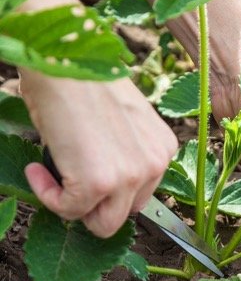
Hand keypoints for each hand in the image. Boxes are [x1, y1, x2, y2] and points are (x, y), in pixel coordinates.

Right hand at [20, 71, 176, 237]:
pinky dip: (50, 197)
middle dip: (98, 205)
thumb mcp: (121, 123)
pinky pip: (71, 211)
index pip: (141, 194)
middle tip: (72, 182)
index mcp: (162, 149)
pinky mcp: (101, 182)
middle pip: (127, 213)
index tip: (88, 180)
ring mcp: (131, 175)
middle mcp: (154, 164)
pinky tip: (38, 171)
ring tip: (56, 176)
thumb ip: (124, 154)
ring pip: (105, 224)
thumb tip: (105, 185)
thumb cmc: (86, 81)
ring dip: (77, 207)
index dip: (113, 194)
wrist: (64, 56)